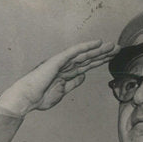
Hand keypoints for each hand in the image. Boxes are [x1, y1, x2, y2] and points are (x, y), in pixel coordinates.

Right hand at [0, 40, 118, 116]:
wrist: (25, 99)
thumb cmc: (38, 98)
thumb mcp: (61, 92)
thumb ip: (73, 83)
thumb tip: (83, 76)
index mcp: (65, 73)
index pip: (85, 65)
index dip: (98, 61)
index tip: (111, 58)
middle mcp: (64, 65)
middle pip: (87, 58)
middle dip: (102, 54)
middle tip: (117, 49)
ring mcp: (60, 62)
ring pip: (83, 54)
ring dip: (98, 50)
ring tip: (112, 46)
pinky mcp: (56, 61)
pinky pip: (73, 52)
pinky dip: (85, 47)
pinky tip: (97, 43)